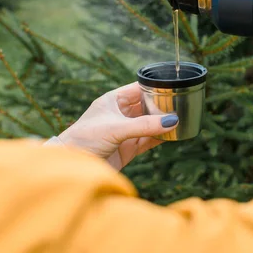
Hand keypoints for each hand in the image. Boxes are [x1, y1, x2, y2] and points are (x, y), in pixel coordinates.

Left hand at [58, 82, 178, 168]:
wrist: (72, 165)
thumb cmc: (85, 139)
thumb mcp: (116, 129)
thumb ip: (144, 126)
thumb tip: (171, 121)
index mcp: (112, 101)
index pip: (138, 89)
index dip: (154, 87)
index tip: (172, 87)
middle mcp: (119, 114)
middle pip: (146, 106)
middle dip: (161, 106)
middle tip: (180, 105)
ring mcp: (124, 132)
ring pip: (149, 124)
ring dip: (162, 123)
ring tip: (180, 120)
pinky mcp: (127, 148)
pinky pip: (148, 140)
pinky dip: (159, 138)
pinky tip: (171, 135)